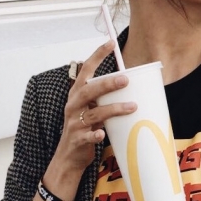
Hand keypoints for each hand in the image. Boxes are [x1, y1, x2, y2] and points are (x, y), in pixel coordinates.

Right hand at [47, 40, 136, 186]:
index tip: (111, 43)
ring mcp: (74, 123)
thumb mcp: (91, 111)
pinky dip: (95, 135)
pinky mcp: (77, 140)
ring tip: (132, 107)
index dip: (97, 56)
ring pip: (94, 113)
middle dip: (107, 84)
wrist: (68, 157)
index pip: (85, 71)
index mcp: (77, 96)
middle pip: (89, 91)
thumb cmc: (83, 130)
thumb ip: (103, 100)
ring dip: (113, 109)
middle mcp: (73, 106)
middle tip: (125, 79)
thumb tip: (130, 89)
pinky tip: (102, 134)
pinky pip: (87, 136)